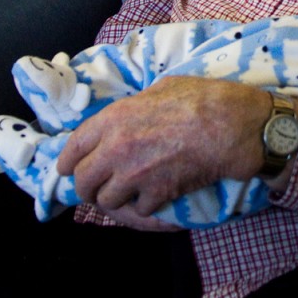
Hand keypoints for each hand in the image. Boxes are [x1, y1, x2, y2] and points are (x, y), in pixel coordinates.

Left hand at [56, 76, 271, 225]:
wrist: (230, 125)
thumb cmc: (201, 98)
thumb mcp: (162, 87)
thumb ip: (136, 105)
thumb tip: (131, 114)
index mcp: (114, 117)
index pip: (73, 147)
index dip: (68, 161)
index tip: (68, 168)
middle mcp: (116, 148)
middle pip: (83, 181)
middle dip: (88, 187)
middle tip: (99, 187)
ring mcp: (134, 175)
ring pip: (106, 201)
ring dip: (116, 199)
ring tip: (129, 192)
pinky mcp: (155, 195)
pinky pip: (138, 210)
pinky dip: (146, 206)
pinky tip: (157, 193)